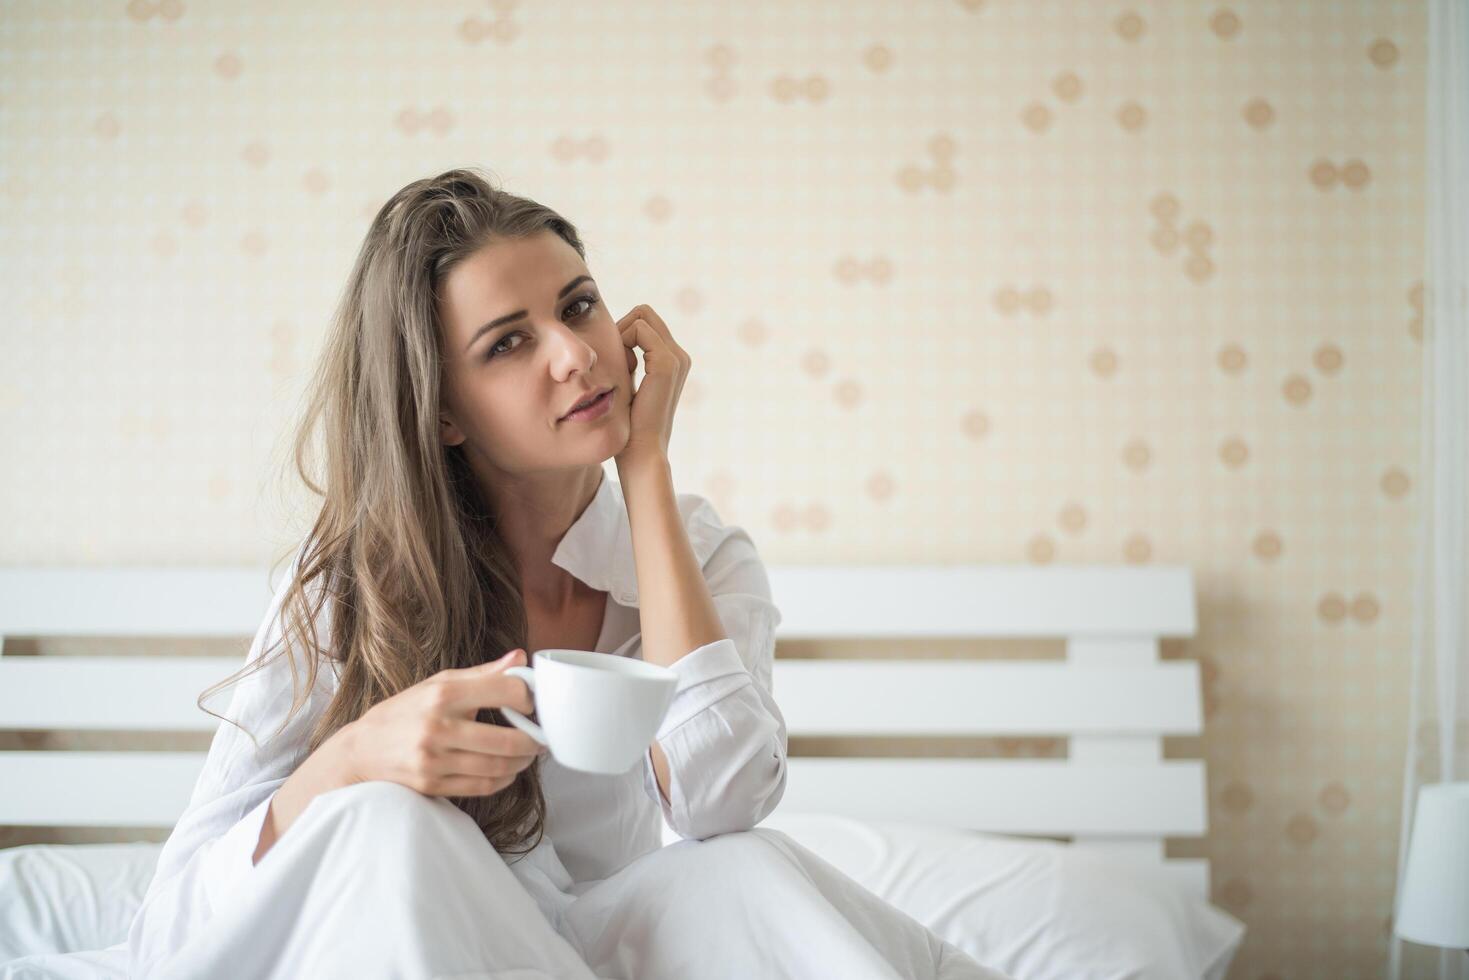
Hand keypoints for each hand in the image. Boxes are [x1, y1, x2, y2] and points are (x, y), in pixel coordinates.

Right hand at [340, 649, 545, 798]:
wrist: (361, 750)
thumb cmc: (406, 711)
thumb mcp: (439, 683)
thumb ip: (484, 673)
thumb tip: (521, 658)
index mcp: (443, 695)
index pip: (505, 692)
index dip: (529, 698)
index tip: (534, 703)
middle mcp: (438, 727)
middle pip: (508, 740)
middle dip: (534, 740)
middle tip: (542, 737)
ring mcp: (434, 760)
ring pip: (498, 767)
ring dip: (523, 762)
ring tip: (528, 753)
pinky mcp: (432, 784)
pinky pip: (482, 786)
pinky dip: (503, 779)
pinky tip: (507, 770)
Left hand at [613, 303, 688, 467]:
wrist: (642, 452)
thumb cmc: (630, 425)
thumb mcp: (628, 385)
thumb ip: (626, 361)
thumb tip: (610, 341)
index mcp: (674, 361)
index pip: (644, 322)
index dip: (621, 333)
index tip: (612, 360)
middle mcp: (679, 356)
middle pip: (644, 313)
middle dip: (620, 329)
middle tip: (610, 359)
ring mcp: (676, 358)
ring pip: (641, 316)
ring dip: (620, 335)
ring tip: (616, 366)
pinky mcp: (666, 363)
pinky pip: (639, 328)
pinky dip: (621, 341)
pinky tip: (619, 369)